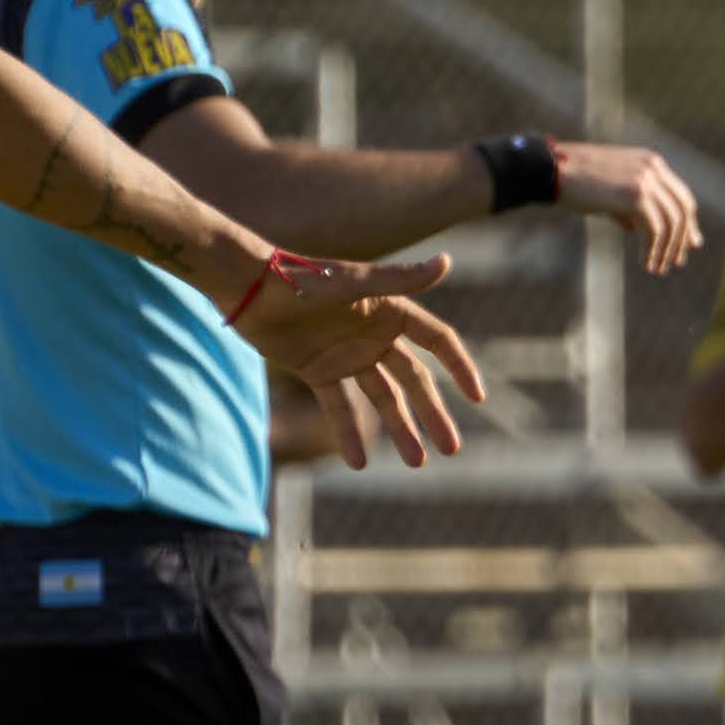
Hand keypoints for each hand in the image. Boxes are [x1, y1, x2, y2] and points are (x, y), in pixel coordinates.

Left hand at [226, 252, 490, 469]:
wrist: (247, 288)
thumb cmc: (300, 279)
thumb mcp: (352, 284)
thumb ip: (398, 279)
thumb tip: (446, 262)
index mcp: (390, 311)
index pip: (437, 342)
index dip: (460, 367)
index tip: (477, 398)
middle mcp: (374, 335)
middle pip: (414, 380)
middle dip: (433, 414)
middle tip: (451, 449)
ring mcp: (347, 356)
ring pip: (382, 399)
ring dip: (400, 430)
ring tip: (416, 462)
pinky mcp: (318, 372)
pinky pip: (339, 408)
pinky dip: (348, 433)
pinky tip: (359, 462)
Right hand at [560, 140, 703, 273]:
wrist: (550, 170)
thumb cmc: (575, 182)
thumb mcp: (611, 193)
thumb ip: (632, 209)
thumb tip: (646, 233)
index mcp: (651, 162)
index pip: (681, 195)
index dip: (687, 222)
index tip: (689, 244)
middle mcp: (653, 168)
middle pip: (682, 208)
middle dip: (682, 239)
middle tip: (676, 261)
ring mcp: (646, 180)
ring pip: (671, 222)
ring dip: (667, 249)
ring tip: (657, 268)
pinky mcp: (635, 195)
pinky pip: (655, 229)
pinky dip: (653, 250)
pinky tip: (646, 263)